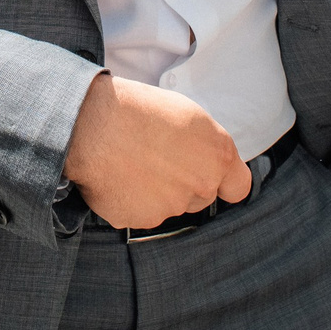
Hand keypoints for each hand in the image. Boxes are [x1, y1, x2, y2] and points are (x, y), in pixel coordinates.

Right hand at [62, 74, 251, 228]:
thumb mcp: (189, 115)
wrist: (91, 124)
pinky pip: (139, 212)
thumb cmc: (138, 108)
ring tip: (132, 161)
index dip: (225, 181)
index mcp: (218, 157)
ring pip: (169, 205)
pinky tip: (117, 175)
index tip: (211, 174)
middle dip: (185, 183)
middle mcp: (201, 186)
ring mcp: (170, 207)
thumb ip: (206, 146)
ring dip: (156, 191)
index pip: (238, 187)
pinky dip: (130, 199)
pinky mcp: (140, 220)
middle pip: (200, 196)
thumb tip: (207, 161)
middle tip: (158, 157)